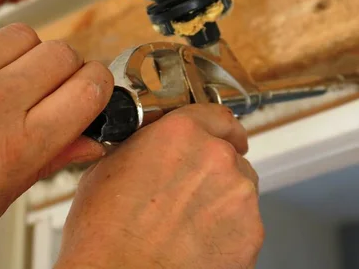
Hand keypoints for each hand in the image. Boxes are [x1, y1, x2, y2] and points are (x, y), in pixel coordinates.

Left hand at [0, 24, 112, 246]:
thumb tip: (91, 141)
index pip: (88, 90)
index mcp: (17, 147)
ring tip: (21, 78)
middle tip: (58, 89)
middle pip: (63, 55)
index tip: (97, 92)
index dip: (102, 86)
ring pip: (27, 36)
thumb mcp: (1, 197)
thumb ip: (52, 161)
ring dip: (33, 54)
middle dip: (71, 69)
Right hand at [56, 105, 263, 268]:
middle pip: (231, 155)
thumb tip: (155, 144)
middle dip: (215, 172)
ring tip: (189, 225)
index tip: (229, 137)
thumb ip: (146, 144)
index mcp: (181, 133)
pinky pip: (246, 223)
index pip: (219, 116)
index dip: (222, 129)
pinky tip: (199, 242)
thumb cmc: (106, 234)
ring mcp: (238, 194)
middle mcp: (216, 157)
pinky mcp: (252, 230)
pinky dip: (230, 230)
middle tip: (190, 196)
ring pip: (241, 189)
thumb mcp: (110, 166)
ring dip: (223, 200)